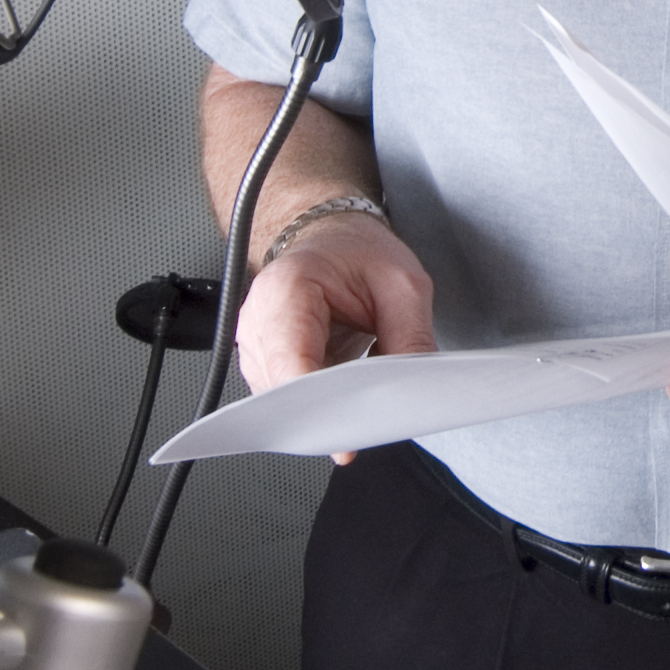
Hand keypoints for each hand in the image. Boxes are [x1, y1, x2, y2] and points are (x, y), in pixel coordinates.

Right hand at [235, 214, 435, 459]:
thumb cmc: (358, 254)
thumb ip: (411, 336)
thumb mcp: (403, 284)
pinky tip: (342, 393)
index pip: (291, 361)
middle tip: (369, 420)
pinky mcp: (264, 364)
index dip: (318, 403)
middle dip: (328, 409)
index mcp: (287, 288)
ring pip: (282, 402)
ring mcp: (256, 345)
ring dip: (322, 408)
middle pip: (283, 389)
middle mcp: (259, 319)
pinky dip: (317, 402)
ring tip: (360, 395)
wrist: (332, 240)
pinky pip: (286, 399)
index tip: (346, 429)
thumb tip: (414, 390)